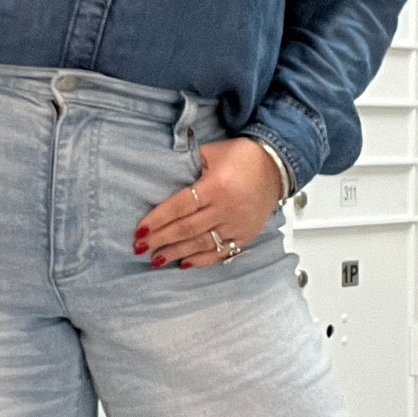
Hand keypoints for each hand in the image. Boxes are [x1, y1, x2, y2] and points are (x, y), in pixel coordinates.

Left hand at [134, 138, 280, 267]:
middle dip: (161, 239)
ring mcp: (238, 225)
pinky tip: (183, 264)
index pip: (180, 206)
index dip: (158, 219)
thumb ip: (187, 164)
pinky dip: (201, 260)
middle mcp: (227, 209)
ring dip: (176, 253)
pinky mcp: (246, 235)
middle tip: (140, 247)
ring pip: (201, 244)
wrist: (277, 166)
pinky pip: (221, 252)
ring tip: (156, 260)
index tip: (140, 230)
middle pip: (187, 228)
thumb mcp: (212, 152)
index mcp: (217, 186)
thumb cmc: (243, 156)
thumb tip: (160, 174)